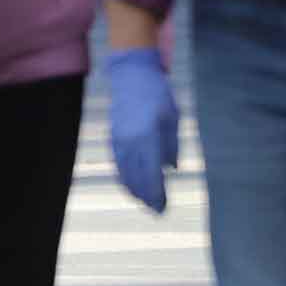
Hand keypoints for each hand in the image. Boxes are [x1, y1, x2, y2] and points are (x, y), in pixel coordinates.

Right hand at [105, 46, 179, 213]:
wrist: (132, 75)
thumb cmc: (157, 95)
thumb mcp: (172, 118)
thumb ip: (172, 146)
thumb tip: (171, 169)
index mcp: (148, 138)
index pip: (151, 176)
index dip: (157, 195)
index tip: (164, 207)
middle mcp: (130, 143)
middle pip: (137, 180)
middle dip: (146, 198)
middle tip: (157, 210)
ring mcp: (119, 141)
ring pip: (124, 174)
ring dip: (134, 190)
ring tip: (145, 201)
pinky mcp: (113, 137)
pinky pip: (118, 165)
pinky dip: (124, 178)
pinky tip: (131, 185)